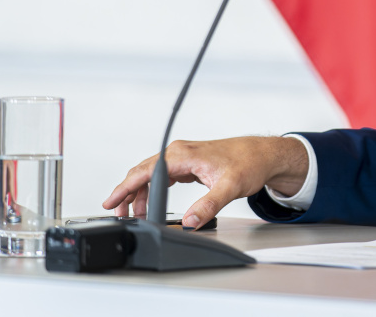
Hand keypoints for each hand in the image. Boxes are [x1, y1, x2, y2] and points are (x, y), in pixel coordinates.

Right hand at [102, 135, 308, 228]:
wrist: (265, 155)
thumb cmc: (250, 163)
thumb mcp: (230, 186)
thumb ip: (208, 205)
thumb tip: (189, 222)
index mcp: (184, 154)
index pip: (145, 171)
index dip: (125, 188)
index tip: (111, 202)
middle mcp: (180, 152)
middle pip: (143, 172)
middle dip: (127, 193)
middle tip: (118, 215)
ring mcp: (184, 157)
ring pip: (151, 175)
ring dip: (139, 194)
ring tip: (133, 214)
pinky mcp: (189, 164)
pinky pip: (163, 176)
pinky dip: (153, 190)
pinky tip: (150, 203)